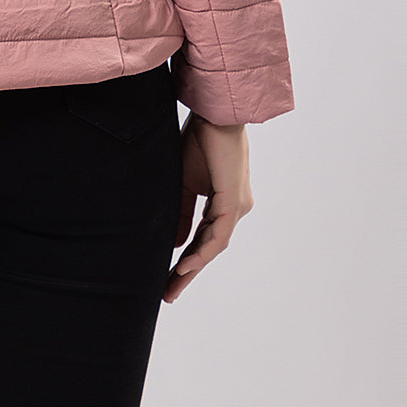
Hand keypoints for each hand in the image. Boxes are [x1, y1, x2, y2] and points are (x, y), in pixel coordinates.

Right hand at [164, 112, 253, 303]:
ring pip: (214, 245)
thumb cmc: (200, 138)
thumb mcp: (185, 180)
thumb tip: (177, 242)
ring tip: (172, 285)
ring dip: (193, 267)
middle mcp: (235, 208)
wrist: (214, 112)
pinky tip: (186, 264)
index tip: (168, 276)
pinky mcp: (234, 201)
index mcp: (224, 201)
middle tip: (169, 293)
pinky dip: (202, 251)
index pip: (203, 237)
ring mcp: (237, 206)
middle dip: (188, 272)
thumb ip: (182, 211)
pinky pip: (219, 235)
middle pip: (210, 247)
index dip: (187, 258)